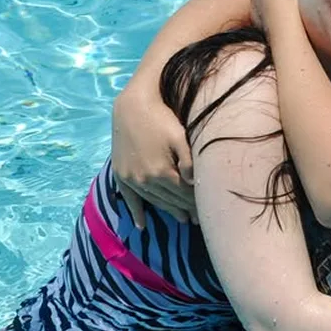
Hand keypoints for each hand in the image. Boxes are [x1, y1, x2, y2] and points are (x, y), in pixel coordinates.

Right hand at [110, 86, 194, 224]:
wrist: (132, 105)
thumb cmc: (162, 118)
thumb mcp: (180, 136)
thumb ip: (189, 162)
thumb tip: (197, 184)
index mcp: (162, 172)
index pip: (185, 194)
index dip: (198, 203)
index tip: (210, 211)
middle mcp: (145, 180)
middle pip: (171, 200)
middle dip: (187, 210)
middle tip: (200, 220)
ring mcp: (130, 178)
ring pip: (154, 200)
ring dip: (169, 211)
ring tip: (183, 220)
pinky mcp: (120, 173)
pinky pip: (129, 198)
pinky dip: (136, 212)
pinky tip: (142, 225)